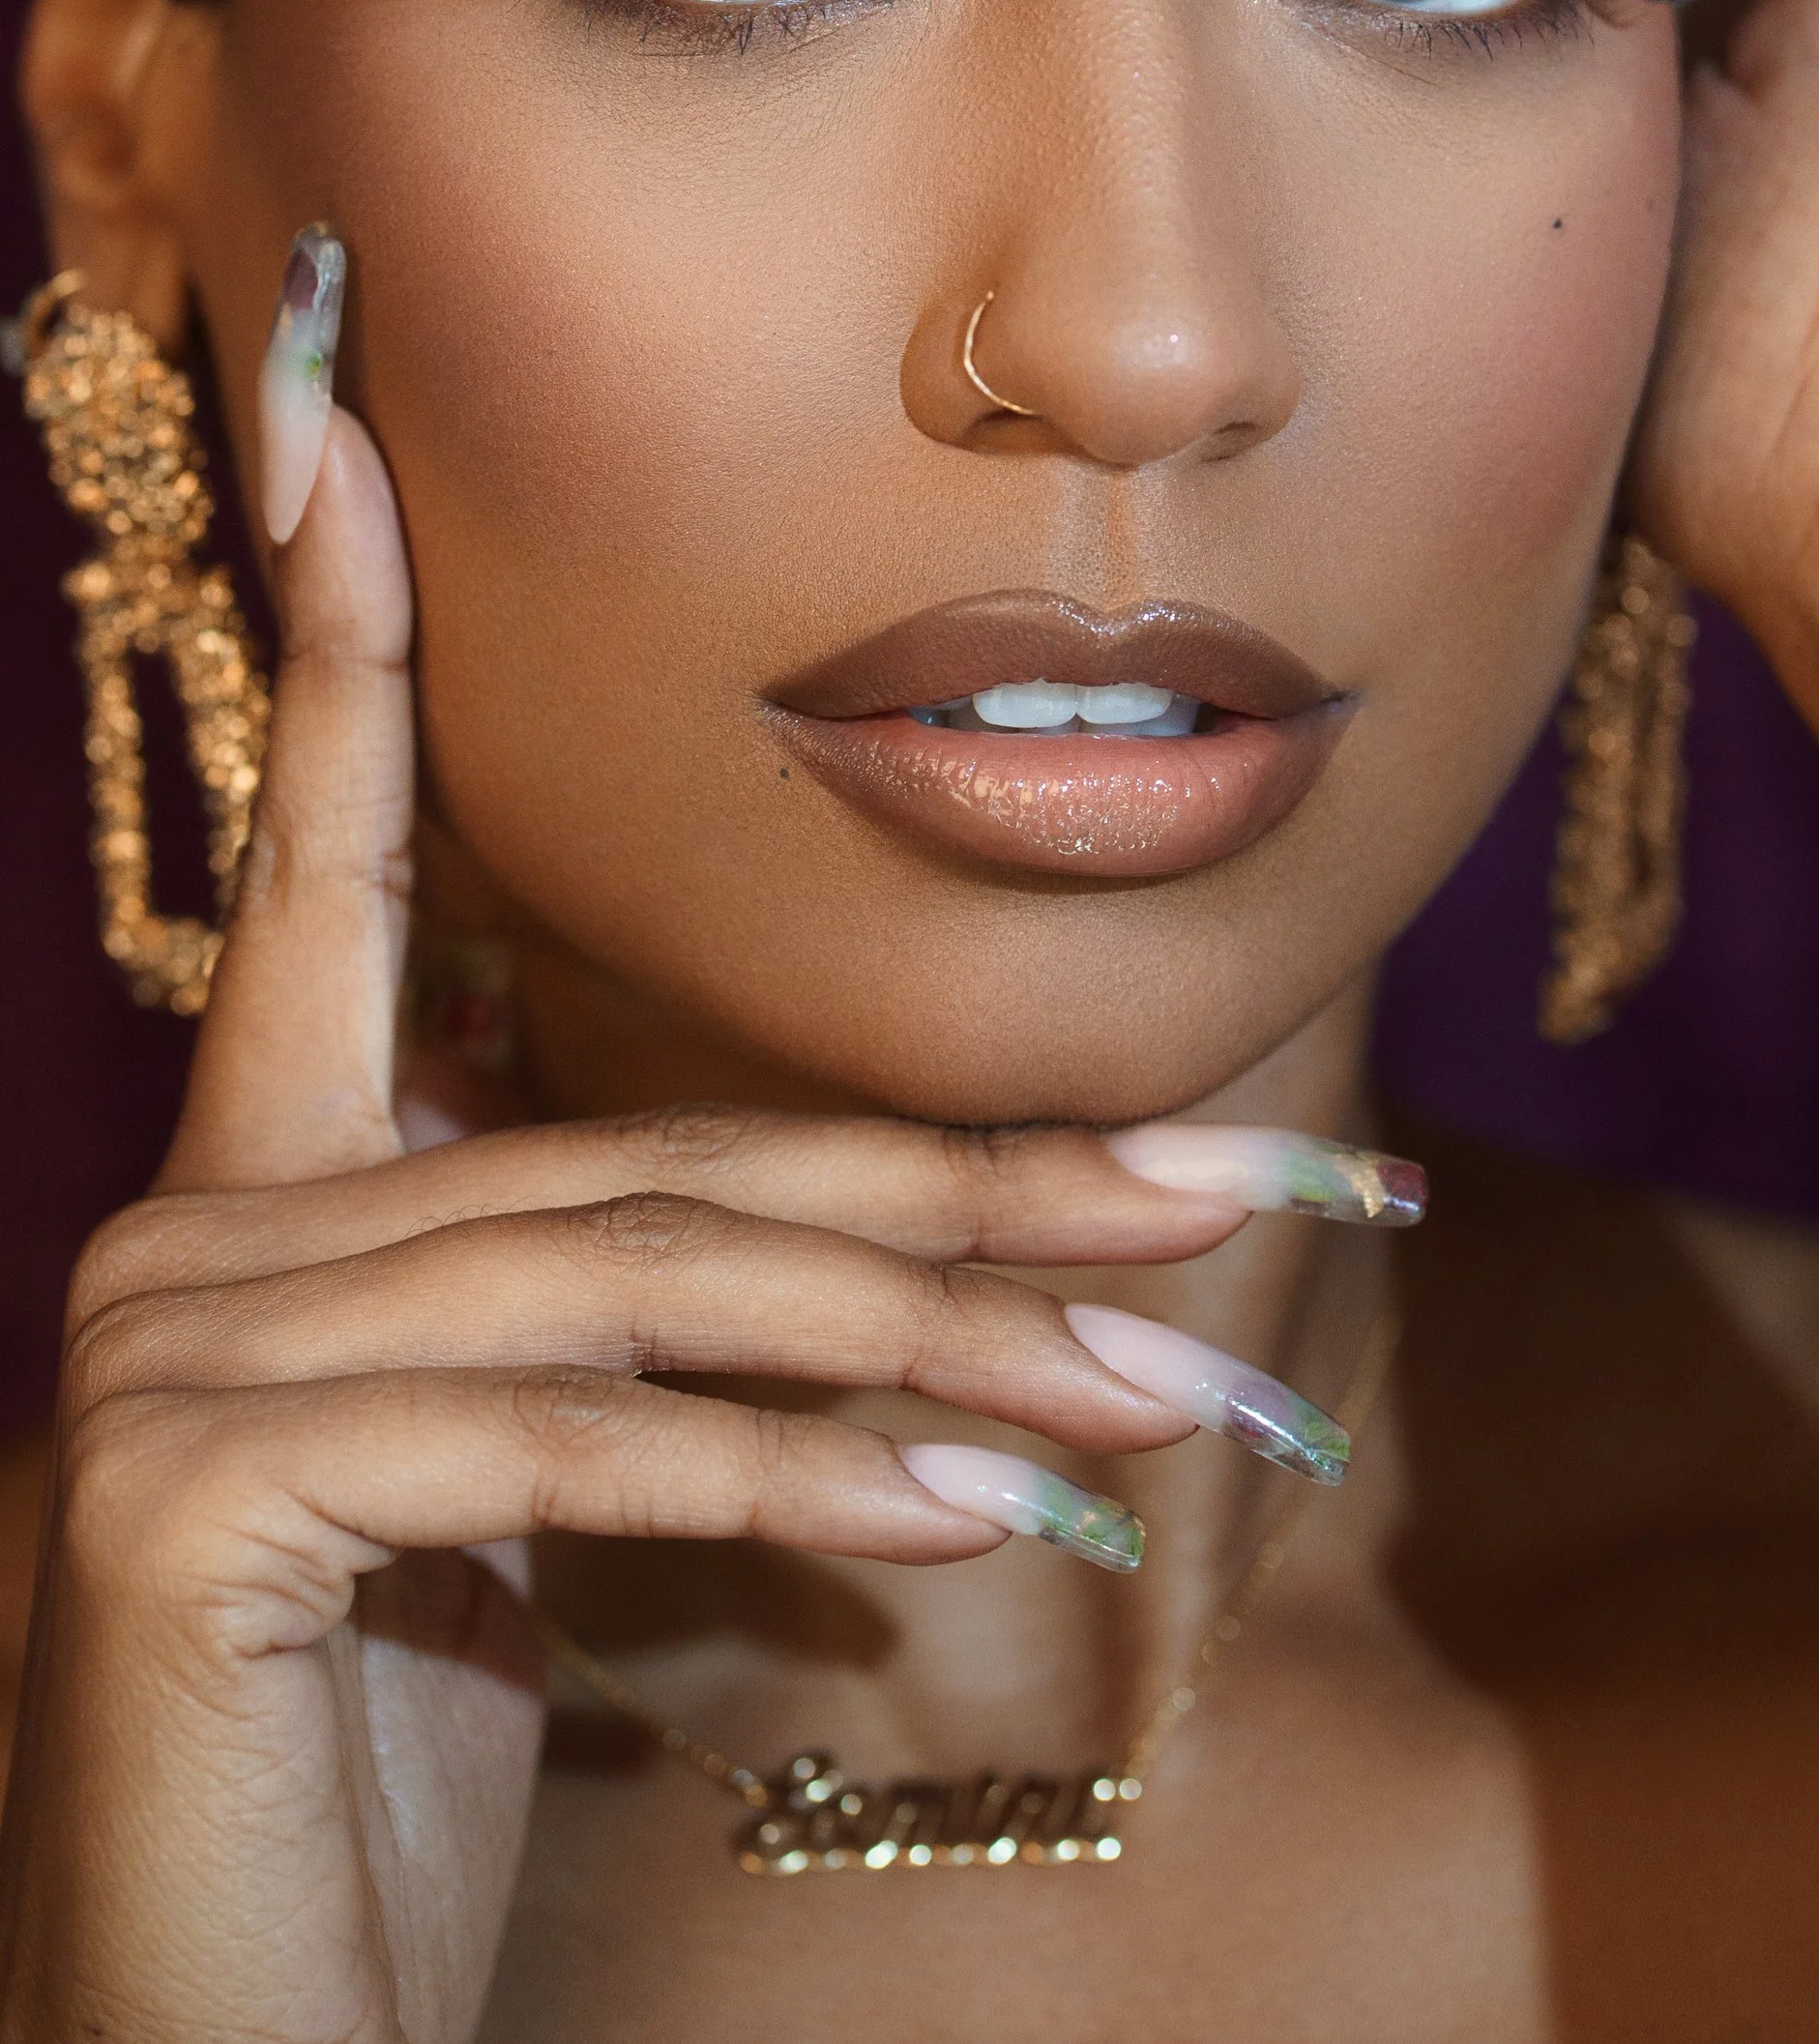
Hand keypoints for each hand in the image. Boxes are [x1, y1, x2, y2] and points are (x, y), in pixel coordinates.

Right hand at [0, 418, 1276, 2043]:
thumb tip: (906, 1280)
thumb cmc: (385, 1772)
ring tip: (1192, 1401)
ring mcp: (178, 1359)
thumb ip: (641, 1342)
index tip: (344, 422)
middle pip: (669, 1159)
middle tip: (1262, 1186)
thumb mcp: (540, 1507)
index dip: (343, 643)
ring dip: (960, 1351)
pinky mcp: (196, 1504)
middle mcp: (200, 1229)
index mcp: (266, 1189)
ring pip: (660, 1291)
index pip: (328, 868)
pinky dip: (813, 1480)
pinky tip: (1000, 1518)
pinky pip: (583, 1451)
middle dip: (986, 1185)